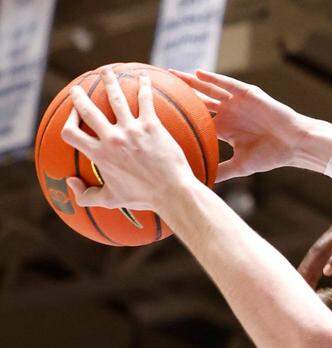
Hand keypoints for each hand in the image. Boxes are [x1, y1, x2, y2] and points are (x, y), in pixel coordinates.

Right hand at [63, 66, 193, 211]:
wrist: (173, 192)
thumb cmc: (144, 198)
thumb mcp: (111, 200)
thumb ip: (86, 195)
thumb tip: (70, 182)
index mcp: (100, 154)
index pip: (71, 133)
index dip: (67, 122)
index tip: (70, 115)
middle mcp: (113, 139)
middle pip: (88, 110)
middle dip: (79, 96)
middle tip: (78, 88)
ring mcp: (133, 130)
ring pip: (116, 98)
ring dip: (109, 81)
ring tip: (106, 71)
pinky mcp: (153, 126)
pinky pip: (146, 100)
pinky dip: (143, 85)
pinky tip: (142, 76)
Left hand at [171, 69, 310, 181]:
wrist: (294, 144)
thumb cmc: (271, 156)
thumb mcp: (241, 166)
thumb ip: (221, 171)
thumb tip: (201, 184)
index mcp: (225, 129)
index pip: (197, 120)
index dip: (180, 116)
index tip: (159, 116)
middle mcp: (228, 113)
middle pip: (198, 101)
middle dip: (179, 95)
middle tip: (157, 88)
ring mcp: (237, 102)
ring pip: (209, 89)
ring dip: (190, 81)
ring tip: (171, 74)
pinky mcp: (248, 94)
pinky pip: (227, 84)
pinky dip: (213, 78)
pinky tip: (197, 73)